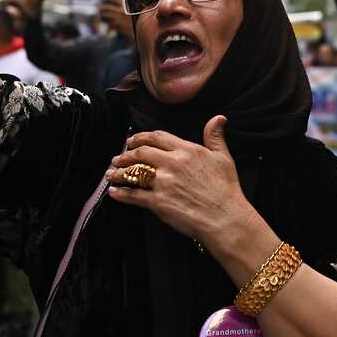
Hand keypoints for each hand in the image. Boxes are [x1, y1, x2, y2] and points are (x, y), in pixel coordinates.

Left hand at [106, 116, 254, 247]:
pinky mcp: (158, 202)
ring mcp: (163, 183)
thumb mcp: (223, 158)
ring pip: (134, 173)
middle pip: (141, 153)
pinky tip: (114, 192)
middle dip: (126, 155)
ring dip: (119, 173)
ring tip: (110, 174)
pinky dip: (121, 193)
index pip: (157, 137)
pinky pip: (133, 195)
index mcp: (186, 150)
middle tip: (118, 157)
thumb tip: (218, 118)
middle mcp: (172, 163)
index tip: (133, 140)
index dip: (141, 138)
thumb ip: (215, 137)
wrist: (225, 218)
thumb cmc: (226, 190)